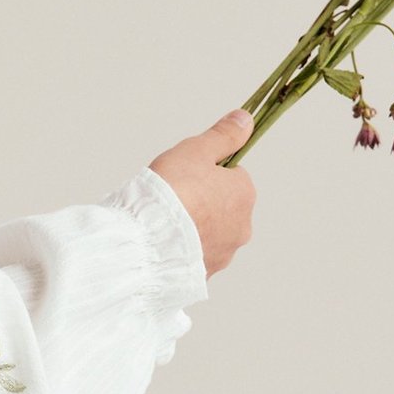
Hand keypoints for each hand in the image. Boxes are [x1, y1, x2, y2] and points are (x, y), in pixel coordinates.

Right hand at [149, 109, 257, 278]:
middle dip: (202, 203)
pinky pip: (196, 256)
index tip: (185, 175)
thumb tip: (246, 119)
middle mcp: (242, 227)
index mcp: (244, 194)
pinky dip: (183, 250)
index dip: (206, 173)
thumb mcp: (196, 151)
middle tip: (172, 199)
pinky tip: (163, 243)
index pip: (232, 176)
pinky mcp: (205, 274)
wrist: (147, 240)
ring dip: (193, 228)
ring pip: (210, 234)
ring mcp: (224, 253)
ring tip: (164, 223)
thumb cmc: (171, 192)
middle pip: (222, 207)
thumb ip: (223, 136)